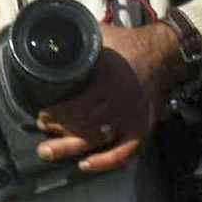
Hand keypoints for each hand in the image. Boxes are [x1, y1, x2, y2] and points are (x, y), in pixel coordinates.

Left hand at [34, 21, 187, 171]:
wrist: (160, 52)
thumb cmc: (124, 44)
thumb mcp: (99, 35)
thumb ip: (77, 40)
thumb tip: (48, 37)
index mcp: (107, 80)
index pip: (76, 104)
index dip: (56, 114)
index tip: (42, 115)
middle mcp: (119, 101)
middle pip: (83, 124)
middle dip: (57, 130)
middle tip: (41, 133)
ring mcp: (131, 117)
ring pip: (97, 139)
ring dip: (71, 147)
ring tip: (49, 151)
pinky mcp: (141, 127)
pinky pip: (125, 151)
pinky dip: (106, 162)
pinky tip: (86, 165)